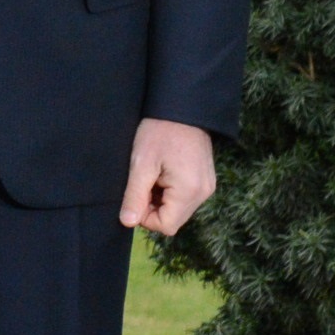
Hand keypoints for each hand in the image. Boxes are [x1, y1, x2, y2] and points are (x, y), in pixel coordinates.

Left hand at [119, 117, 214, 235]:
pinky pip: (185, 197)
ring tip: (153, 175)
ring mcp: (207, 187)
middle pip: (173, 219)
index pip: (166, 226)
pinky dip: (170, 192)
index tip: (135, 195)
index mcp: (189, 192)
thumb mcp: (141, 164)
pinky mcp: (205, 180)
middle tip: (143, 182)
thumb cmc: (159, 132)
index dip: (145, 217)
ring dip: (160, 199)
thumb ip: (134, 195)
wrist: (182, 109)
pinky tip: (162, 172)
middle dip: (153, 207)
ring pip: (178, 209)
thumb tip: (127, 222)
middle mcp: (203, 194)